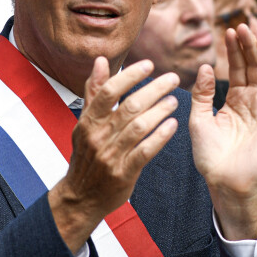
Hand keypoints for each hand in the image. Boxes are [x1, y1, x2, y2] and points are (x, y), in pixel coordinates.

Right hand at [48, 57, 179, 252]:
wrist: (81, 197)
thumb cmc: (87, 155)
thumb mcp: (85, 123)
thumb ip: (94, 91)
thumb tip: (101, 60)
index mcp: (88, 121)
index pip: (109, 91)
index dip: (130, 75)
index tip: (149, 64)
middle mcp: (98, 136)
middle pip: (130, 106)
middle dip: (154, 90)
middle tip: (173, 79)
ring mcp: (110, 155)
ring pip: (139, 127)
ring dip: (160, 111)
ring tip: (174, 101)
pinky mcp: (123, 173)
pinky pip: (144, 152)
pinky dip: (160, 137)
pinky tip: (172, 125)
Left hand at [190, 24, 256, 239]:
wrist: (223, 181)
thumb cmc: (209, 155)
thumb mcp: (199, 119)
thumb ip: (202, 93)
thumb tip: (205, 66)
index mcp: (235, 100)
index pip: (238, 68)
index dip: (234, 51)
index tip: (228, 32)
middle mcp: (253, 101)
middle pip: (255, 67)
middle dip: (250, 47)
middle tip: (243, 26)